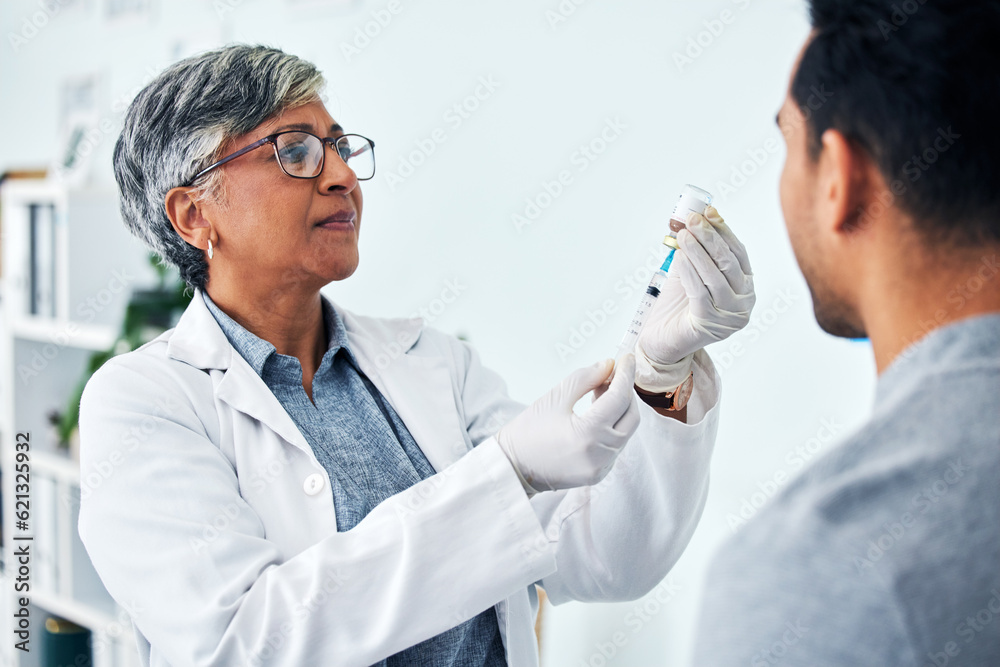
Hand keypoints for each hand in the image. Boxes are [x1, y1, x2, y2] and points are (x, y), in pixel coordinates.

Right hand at [496, 353, 639, 495]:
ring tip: (600, 392)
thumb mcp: (555, 397)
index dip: (626, 374)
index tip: (627, 358)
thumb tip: (608, 365)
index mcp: (588, 434)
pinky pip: (616, 445)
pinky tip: (598, 413)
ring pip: (626, 431)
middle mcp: (600, 454)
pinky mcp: (599, 474)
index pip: (619, 398)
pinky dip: (613, 426)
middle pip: (631, 416)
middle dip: (626, 392)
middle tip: (612, 374)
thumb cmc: (527, 432)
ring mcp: (601, 467)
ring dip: (620, 409)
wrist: (512, 467)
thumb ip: (585, 378)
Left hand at [636, 205, 753, 390]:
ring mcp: (729, 316)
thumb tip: (694, 217)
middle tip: (692, 220)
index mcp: (745, 286)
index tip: (707, 212)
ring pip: (716, 276)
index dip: (723, 230)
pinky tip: (680, 257)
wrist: (664, 341)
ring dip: (698, 251)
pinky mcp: (710, 325)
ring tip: (683, 235)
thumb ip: (697, 249)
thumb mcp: (691, 271)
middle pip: (728, 262)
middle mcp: (743, 302)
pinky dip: (690, 272)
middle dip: (709, 237)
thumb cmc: (679, 305)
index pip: (738, 253)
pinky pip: (700, 292)